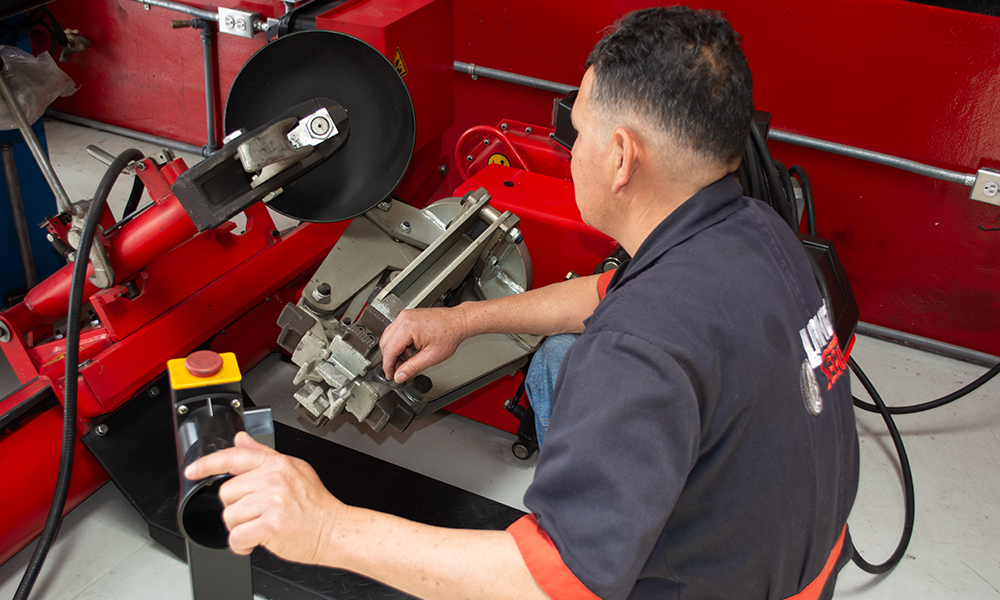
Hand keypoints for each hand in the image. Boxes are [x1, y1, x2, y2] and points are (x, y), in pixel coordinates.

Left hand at [184, 432, 340, 562]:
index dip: (207, 463)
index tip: (193, 470)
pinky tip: (254, 541)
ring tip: (259, 526)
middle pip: (227, 493)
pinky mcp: (270, 524)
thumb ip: (263, 454)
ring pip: (230, 516)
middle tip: (256, 512)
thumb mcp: (293, 469)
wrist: (334, 528)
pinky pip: (237, 536)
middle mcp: (273, 479)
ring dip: (240, 527)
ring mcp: (272, 501)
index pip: (234, 457)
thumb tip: (241, 439)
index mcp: (277, 464)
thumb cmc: (315, 504)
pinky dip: (241, 544)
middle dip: (236, 507)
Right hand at [380, 306, 469, 383]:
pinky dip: (398, 343)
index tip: (390, 375)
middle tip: (398, 371)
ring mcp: (405, 315)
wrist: (458, 321)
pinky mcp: (407, 316)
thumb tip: (399, 376)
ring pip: (388, 337)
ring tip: (406, 361)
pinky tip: (409, 351)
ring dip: (394, 351)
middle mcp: (403, 318)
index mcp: (408, 327)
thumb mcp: (431, 356)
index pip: (389, 350)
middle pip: (385, 343)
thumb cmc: (449, 334)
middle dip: (390, 359)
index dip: (388, 366)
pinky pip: (395, 331)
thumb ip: (412, 368)